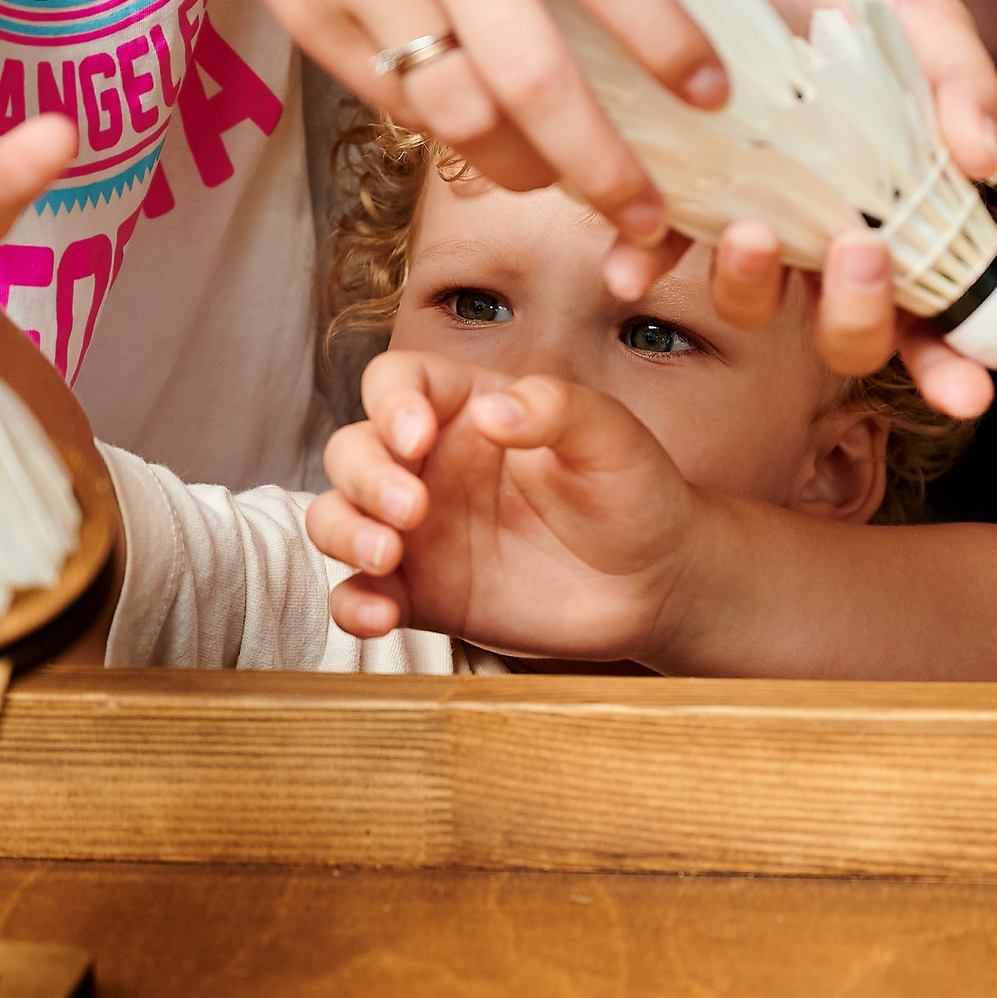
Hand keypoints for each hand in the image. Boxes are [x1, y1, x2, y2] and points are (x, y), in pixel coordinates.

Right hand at [163, 0, 751, 248]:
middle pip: (536, 74)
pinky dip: (455, 141)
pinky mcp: (319, 24)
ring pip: (462, 113)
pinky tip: (495, 146)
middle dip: (601, 161)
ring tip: (567, 184)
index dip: (666, 42)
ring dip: (526, 169)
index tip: (712, 99)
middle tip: (646, 213)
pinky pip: (400, 108)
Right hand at [306, 349, 699, 659]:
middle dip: (366, 475)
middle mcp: (430, 466)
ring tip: (386, 555)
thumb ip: (558, 408)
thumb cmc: (635, 492)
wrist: (658, 582)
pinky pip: (362, 594)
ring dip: (343, 531)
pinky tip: (378, 615)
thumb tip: (493, 411)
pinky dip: (352, 605)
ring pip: (338, 517)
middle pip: (353, 450)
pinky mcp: (424, 595)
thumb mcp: (612, 436)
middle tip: (412, 509)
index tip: (417, 436)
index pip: (397, 383)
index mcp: (467, 411)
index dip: (390, 402)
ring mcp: (420, 533)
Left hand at [608, 0, 996, 420]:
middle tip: (861, 260)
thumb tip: (986, 163)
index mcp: (899, 207)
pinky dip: (643, 264)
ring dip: (753, 288)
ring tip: (749, 233)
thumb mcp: (915, 5)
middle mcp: (824, 233)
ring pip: (753, 304)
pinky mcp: (669, 193)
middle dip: (857, 320)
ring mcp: (748, 221)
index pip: (938, 307)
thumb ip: (959, 75)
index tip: (971, 391)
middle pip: (847, 330)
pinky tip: (630, 262)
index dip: (954, 360)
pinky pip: (655, 251)